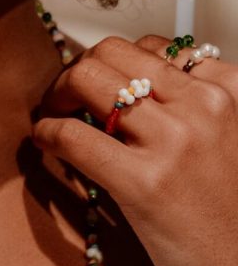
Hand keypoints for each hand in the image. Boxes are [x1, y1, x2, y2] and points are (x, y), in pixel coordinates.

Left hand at [32, 35, 237, 265]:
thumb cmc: (225, 216)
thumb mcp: (223, 144)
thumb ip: (187, 112)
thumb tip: (122, 94)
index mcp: (229, 92)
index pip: (154, 49)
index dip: (113, 64)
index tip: (95, 87)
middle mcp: (205, 106)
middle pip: (114, 53)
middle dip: (76, 70)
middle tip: (62, 98)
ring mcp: (175, 142)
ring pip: (90, 80)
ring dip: (57, 95)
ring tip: (52, 116)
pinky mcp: (144, 182)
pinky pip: (74, 135)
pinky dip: (48, 132)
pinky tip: (45, 141)